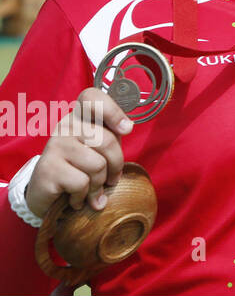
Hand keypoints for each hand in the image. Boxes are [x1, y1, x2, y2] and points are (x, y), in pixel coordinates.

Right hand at [26, 89, 132, 218]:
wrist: (46, 194)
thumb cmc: (80, 168)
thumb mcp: (99, 149)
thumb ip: (112, 137)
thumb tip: (127, 127)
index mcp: (79, 116)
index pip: (92, 97)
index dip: (113, 110)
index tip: (127, 129)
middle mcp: (65, 125)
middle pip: (107, 140)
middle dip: (116, 166)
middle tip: (112, 179)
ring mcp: (54, 145)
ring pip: (97, 165)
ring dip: (98, 185)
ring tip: (91, 190)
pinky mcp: (47, 168)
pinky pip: (81, 183)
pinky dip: (83, 196)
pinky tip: (76, 198)